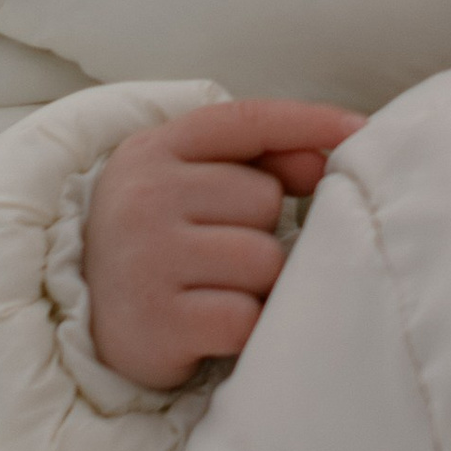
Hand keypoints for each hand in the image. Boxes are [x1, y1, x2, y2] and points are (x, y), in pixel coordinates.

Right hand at [81, 101, 365, 390]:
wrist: (88, 321)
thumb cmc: (161, 242)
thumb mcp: (192, 184)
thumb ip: (259, 159)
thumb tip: (326, 157)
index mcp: (151, 151)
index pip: (247, 121)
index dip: (310, 123)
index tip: (362, 132)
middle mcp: (142, 197)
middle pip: (264, 200)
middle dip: (259, 230)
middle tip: (216, 254)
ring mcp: (146, 259)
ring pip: (264, 261)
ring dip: (256, 283)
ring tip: (215, 290)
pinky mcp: (158, 324)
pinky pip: (246, 318)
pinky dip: (243, 328)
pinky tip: (210, 327)